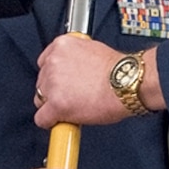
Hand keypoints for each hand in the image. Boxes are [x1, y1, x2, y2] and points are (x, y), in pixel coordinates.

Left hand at [33, 36, 165, 128]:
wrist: (128, 82)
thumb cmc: (118, 69)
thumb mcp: (92, 49)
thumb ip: (75, 58)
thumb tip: (71, 69)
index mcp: (61, 45)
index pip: (44, 63)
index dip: (54, 77)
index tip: (62, 83)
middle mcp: (53, 62)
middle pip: (41, 83)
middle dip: (54, 91)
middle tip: (72, 96)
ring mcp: (53, 83)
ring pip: (40, 101)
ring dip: (53, 106)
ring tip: (74, 107)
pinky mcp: (56, 104)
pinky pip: (41, 119)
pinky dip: (51, 122)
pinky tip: (62, 121)